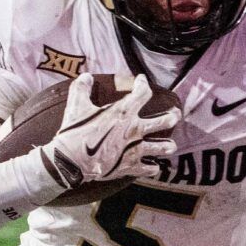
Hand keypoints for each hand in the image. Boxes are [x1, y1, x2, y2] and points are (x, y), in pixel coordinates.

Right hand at [40, 74, 177, 192]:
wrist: (71, 162)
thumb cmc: (74, 132)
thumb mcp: (76, 106)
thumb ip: (81, 88)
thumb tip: (86, 76)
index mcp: (124, 112)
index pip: (143, 92)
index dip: (143, 83)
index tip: (141, 80)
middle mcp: (135, 129)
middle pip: (166, 120)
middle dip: (173, 115)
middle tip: (174, 114)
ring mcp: (136, 149)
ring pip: (165, 147)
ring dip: (167, 145)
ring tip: (168, 145)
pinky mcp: (131, 166)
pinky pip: (150, 169)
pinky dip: (152, 168)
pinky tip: (152, 166)